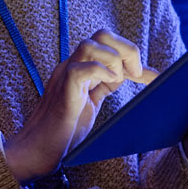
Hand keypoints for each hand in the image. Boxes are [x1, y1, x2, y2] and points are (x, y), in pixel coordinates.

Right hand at [3, 29, 156, 182]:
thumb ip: (105, 87)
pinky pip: (80, 68)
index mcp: (80, 68)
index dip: (132, 54)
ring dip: (115, 60)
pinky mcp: (63, 92)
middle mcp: (72, 66)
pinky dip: (100, 71)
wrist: (35, 153)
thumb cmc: (62, 132)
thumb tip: (134, 77)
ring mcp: (65, 77)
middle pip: (101, 35)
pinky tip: (111, 83)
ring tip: (123, 81)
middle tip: (137, 74)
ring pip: (91, 45)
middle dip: (126, 50)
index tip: (152, 75)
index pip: (108, 43)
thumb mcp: (91, 104)